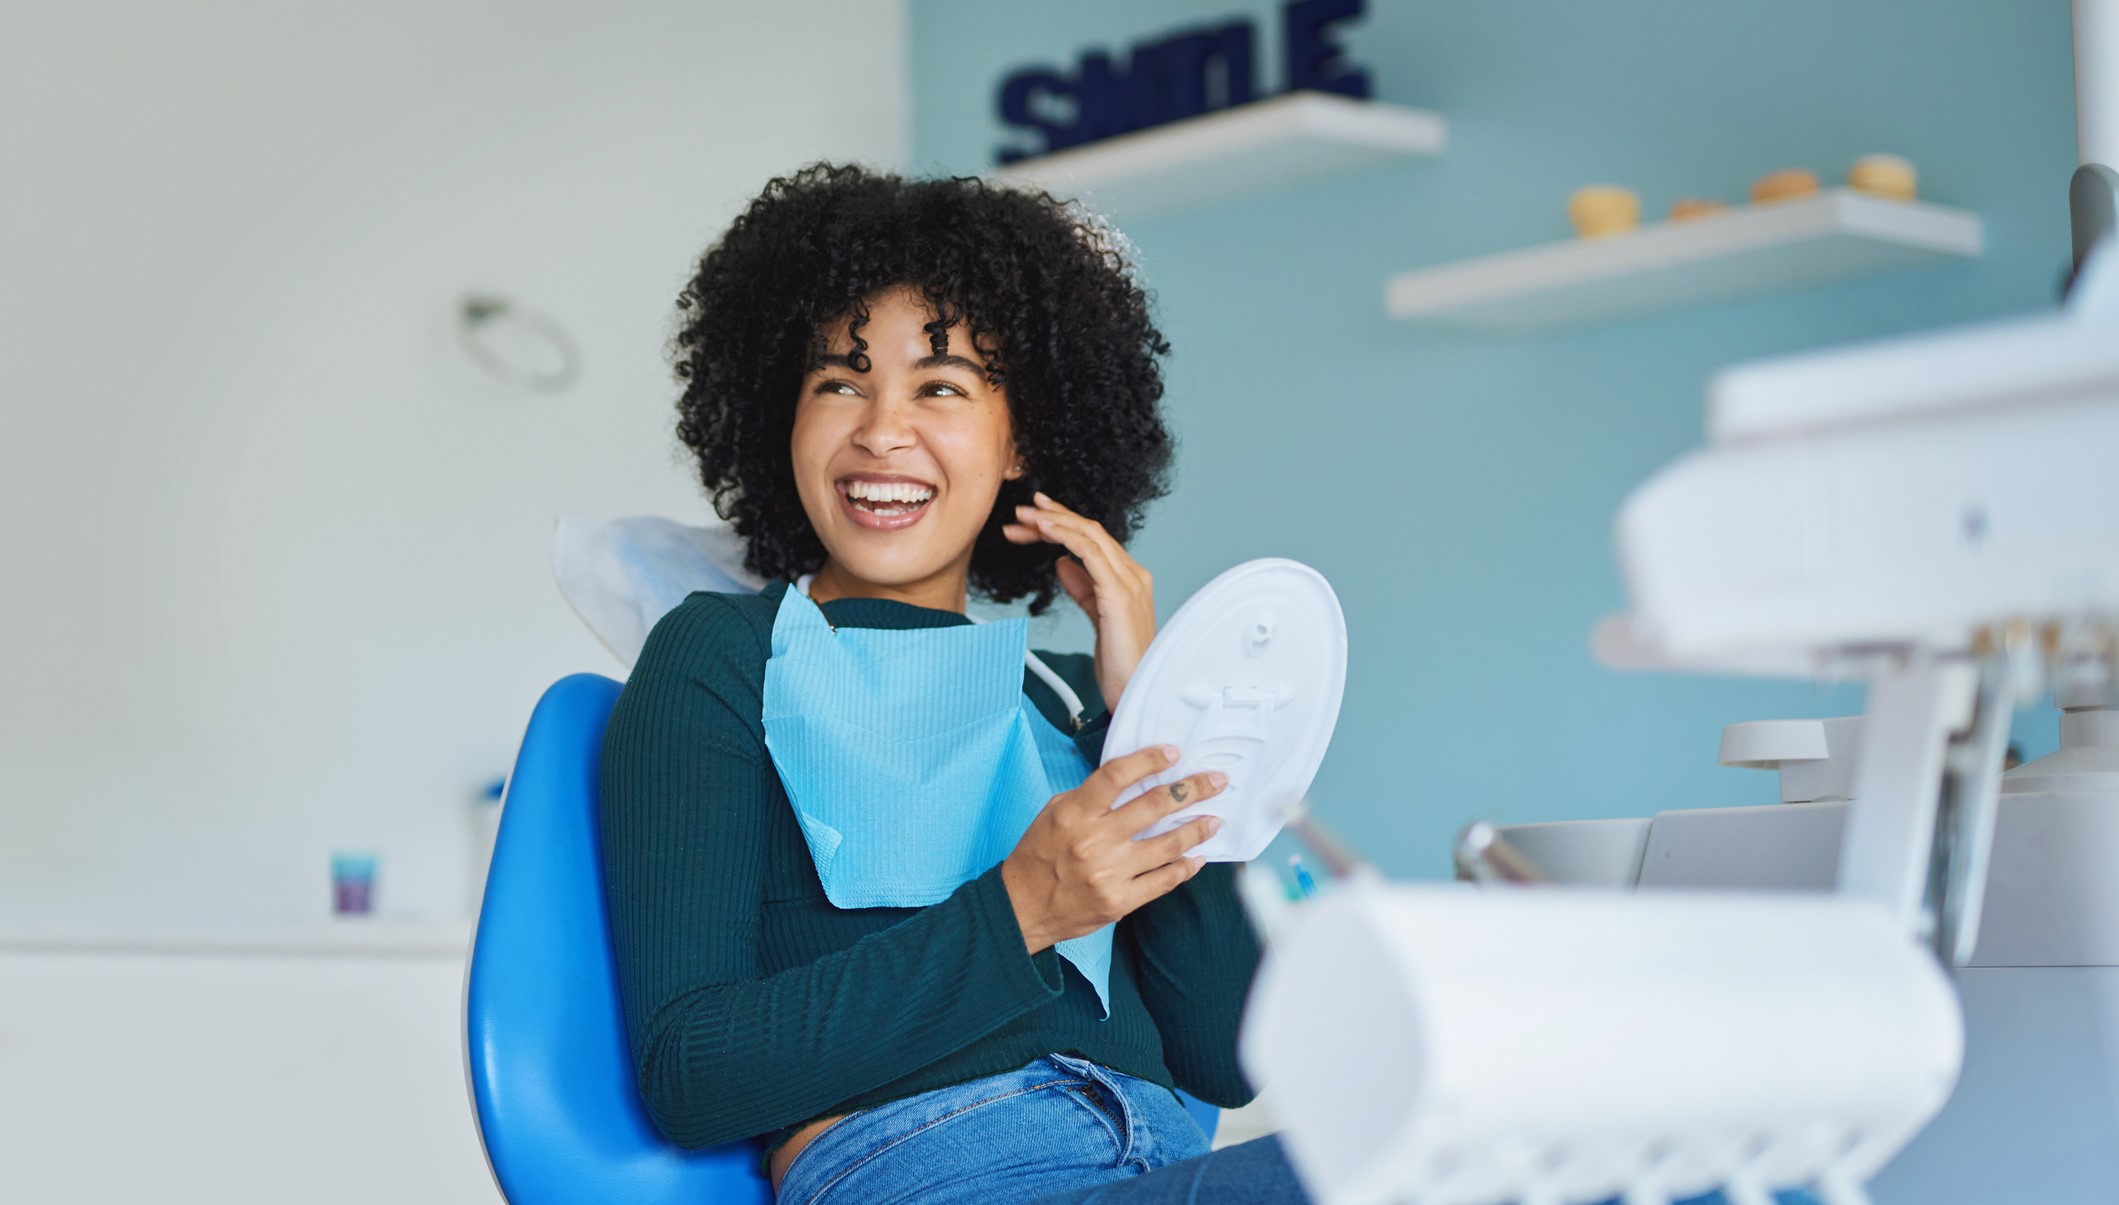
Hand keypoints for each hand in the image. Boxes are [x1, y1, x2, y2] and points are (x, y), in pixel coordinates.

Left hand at [1000, 491, 1154, 710]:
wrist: (1134, 692)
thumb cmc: (1120, 665)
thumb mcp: (1096, 618)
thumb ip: (1082, 589)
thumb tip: (1061, 563)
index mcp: (1130, 579)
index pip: (1094, 540)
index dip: (1064, 523)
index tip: (1035, 516)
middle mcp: (1134, 575)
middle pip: (1091, 531)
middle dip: (1054, 516)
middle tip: (1022, 509)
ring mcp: (1130, 582)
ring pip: (1090, 535)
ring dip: (1054, 521)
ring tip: (1025, 516)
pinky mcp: (1119, 594)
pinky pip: (1090, 553)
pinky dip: (1065, 536)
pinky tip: (1044, 530)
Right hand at [1000, 744, 1227, 952]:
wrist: (1023, 907)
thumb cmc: (1039, 856)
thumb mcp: (1055, 813)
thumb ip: (1091, 796)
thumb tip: (1132, 779)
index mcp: (1074, 813)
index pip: (1116, 775)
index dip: (1148, 760)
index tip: (1173, 752)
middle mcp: (1094, 840)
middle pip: (1153, 806)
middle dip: (1190, 790)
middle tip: (1215, 781)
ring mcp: (1110, 873)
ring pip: (1167, 845)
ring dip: (1197, 829)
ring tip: (1214, 819)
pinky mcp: (1120, 900)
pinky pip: (1163, 881)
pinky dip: (1185, 867)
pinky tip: (1197, 857)